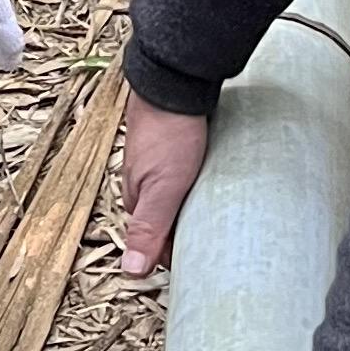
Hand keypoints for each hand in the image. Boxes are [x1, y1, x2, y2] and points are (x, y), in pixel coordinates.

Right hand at [119, 97, 210, 274]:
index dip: (176, 256)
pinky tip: (214, 185)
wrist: (173, 78)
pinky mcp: (174, 142)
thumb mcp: (162, 188)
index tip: (203, 266)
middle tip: (216, 244)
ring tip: (219, 218)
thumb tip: (131, 272)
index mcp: (136, 196)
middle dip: (185, 232)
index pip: (155, 240)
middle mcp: (143, 179)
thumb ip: (149, 228)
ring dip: (192, 208)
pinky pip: (185, 173)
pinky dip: (197, 184)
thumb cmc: (169, 134)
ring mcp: (157, 159)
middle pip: (164, 218)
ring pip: (175, 195)